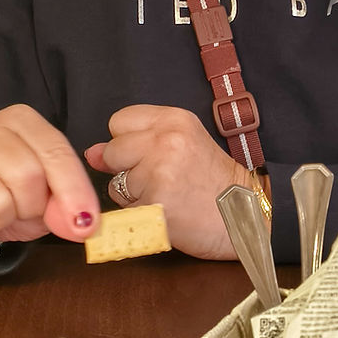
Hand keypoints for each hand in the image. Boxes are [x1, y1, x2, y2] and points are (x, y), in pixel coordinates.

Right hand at [0, 106, 100, 257]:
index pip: (54, 151)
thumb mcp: (47, 194)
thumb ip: (67, 203)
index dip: (74, 190)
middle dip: (34, 207)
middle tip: (25, 213)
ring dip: (5, 221)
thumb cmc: (10, 192)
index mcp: (20, 120)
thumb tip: (81, 224)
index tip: (86, 223)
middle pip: (26, 174)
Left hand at [85, 106, 249, 260]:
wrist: (246, 217)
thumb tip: (91, 152)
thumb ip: (136, 143)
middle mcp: (166, 140)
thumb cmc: (216, 184)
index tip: (151, 155)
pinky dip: (141, 215)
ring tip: (169, 196)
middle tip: (163, 179)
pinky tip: (167, 212)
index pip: (119, 121)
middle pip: (113, 151)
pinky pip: (126, 210)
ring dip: (135, 196)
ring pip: (116, 184)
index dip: (128, 142)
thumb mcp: (184, 146)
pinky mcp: (155, 203)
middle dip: (127, 169)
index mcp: (175, 120)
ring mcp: (159, 172)